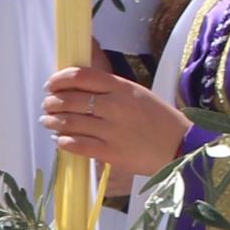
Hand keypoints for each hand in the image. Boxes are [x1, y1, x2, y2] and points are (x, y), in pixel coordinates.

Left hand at [44, 65, 188, 183]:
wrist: (182, 146)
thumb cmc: (158, 118)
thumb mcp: (137, 94)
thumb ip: (109, 88)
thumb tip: (78, 85)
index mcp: (121, 87)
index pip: (81, 76)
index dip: (60, 79)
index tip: (51, 85)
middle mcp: (115, 106)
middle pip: (71, 100)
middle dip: (52, 102)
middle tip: (47, 105)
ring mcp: (112, 130)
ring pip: (70, 123)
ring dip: (53, 122)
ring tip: (48, 121)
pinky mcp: (112, 153)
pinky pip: (78, 145)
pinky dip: (64, 142)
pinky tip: (61, 140)